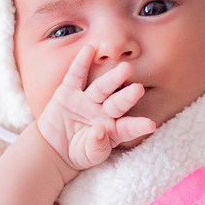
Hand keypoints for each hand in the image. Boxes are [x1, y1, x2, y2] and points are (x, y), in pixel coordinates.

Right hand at [36, 45, 156, 171]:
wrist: (54, 148)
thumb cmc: (78, 152)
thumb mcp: (89, 154)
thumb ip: (96, 147)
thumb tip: (101, 131)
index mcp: (113, 128)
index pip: (127, 127)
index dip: (138, 126)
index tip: (150, 125)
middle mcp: (104, 111)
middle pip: (117, 102)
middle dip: (127, 96)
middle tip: (138, 89)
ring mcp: (87, 99)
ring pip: (101, 87)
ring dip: (113, 78)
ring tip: (126, 68)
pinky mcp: (68, 92)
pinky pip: (76, 75)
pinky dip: (81, 62)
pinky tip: (89, 49)